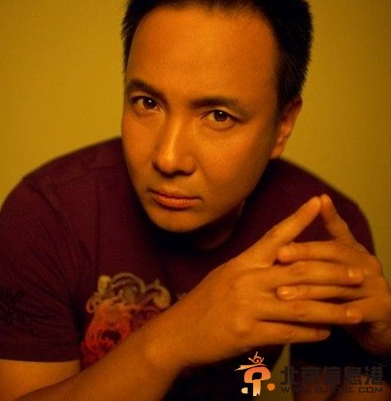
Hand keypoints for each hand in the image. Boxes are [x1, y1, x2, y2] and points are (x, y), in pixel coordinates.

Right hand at [148, 197, 365, 370]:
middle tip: (358, 272)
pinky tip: (327, 332)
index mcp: (242, 263)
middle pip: (297, 272)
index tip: (317, 202)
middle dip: (332, 273)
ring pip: (299, 306)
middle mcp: (246, 280)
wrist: (177, 332)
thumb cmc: (202, 302)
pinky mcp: (247, 333)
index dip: (297, 218)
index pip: (274, 235)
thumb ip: (254, 268)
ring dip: (331, 309)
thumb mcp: (226, 275)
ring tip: (356, 311)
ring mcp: (247, 307)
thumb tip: (282, 261)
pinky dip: (310, 333)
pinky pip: (287, 333)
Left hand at [276, 194, 390, 356]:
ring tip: (281, 292)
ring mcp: (377, 285)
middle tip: (279, 254)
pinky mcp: (381, 309)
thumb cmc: (346, 295)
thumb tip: (282, 241)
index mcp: (355, 250)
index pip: (338, 231)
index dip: (327, 217)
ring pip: (337, 284)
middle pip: (335, 254)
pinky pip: (348, 312)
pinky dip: (324, 314)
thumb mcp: (331, 272)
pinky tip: (303, 317)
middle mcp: (369, 263)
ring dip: (307, 289)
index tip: (312, 203)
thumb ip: (314, 256)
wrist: (378, 327)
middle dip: (304, 253)